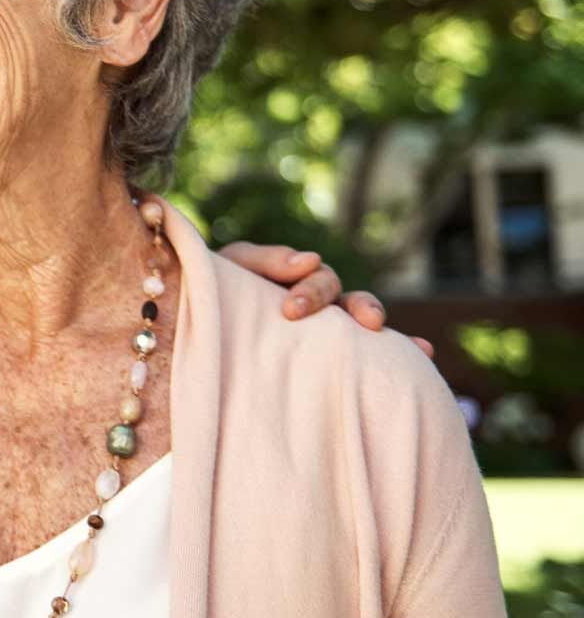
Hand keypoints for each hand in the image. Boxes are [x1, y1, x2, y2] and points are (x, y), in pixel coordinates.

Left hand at [217, 242, 431, 359]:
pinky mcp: (327, 358)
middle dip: (362, 307)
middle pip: (350, 300)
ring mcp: (326, 330)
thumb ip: (265, 260)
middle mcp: (319, 303)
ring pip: (363, 325)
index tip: (291, 311)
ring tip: (413, 347)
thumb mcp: (231, 267)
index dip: (311, 291)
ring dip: (385, 332)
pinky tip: (423, 356)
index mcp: (297, 279)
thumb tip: (311, 258)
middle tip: (368, 322)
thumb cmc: (213, 289)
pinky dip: (399, 352)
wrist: (193, 322)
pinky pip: (366, 355)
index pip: (319, 278)